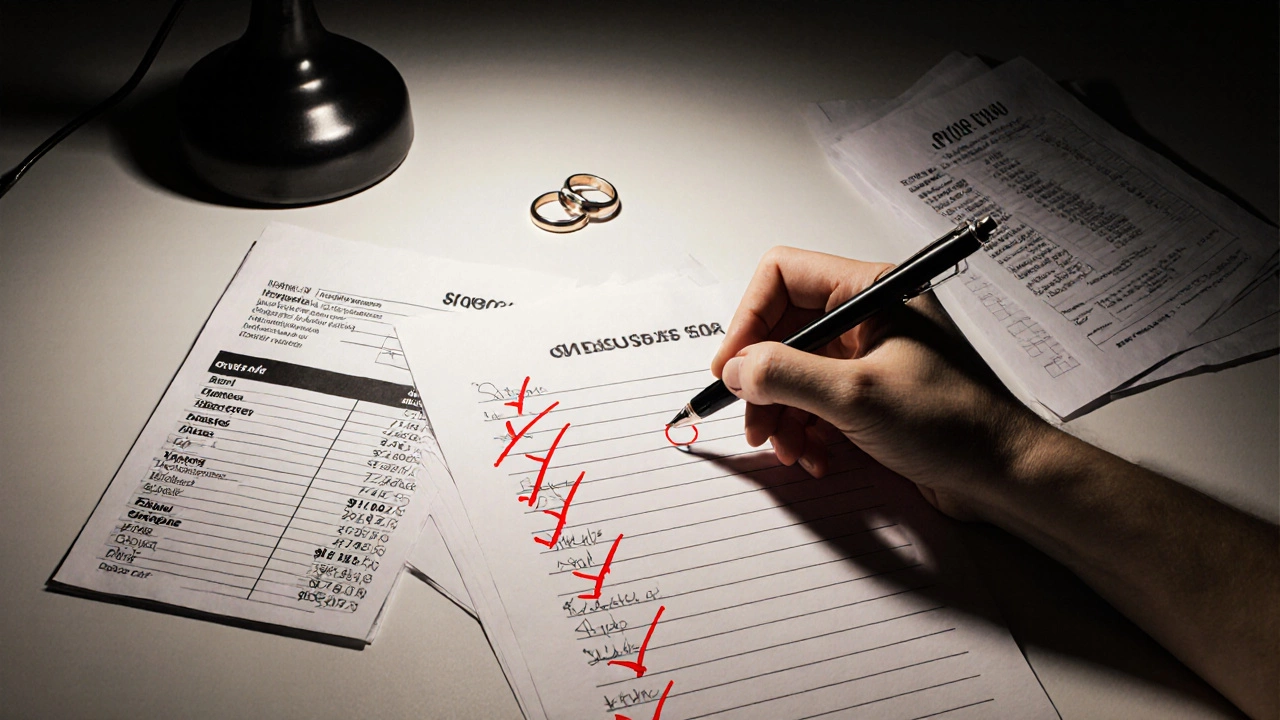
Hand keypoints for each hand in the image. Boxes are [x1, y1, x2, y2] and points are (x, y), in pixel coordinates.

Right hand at [710, 246, 1044, 520]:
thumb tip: (736, 367)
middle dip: (762, 380)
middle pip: (782, 330)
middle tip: (754, 422)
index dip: (748, 321)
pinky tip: (815, 457)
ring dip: (780, 413)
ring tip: (789, 450)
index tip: (731, 368)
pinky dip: (804, 430)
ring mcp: (867, 354)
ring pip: (792, 371)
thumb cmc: (954, 424)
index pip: (782, 277)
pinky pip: (813, 401)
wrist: (1004, 475)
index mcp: (872, 291)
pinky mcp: (868, 393)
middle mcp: (867, 315)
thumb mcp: (857, 397)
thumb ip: (786, 376)